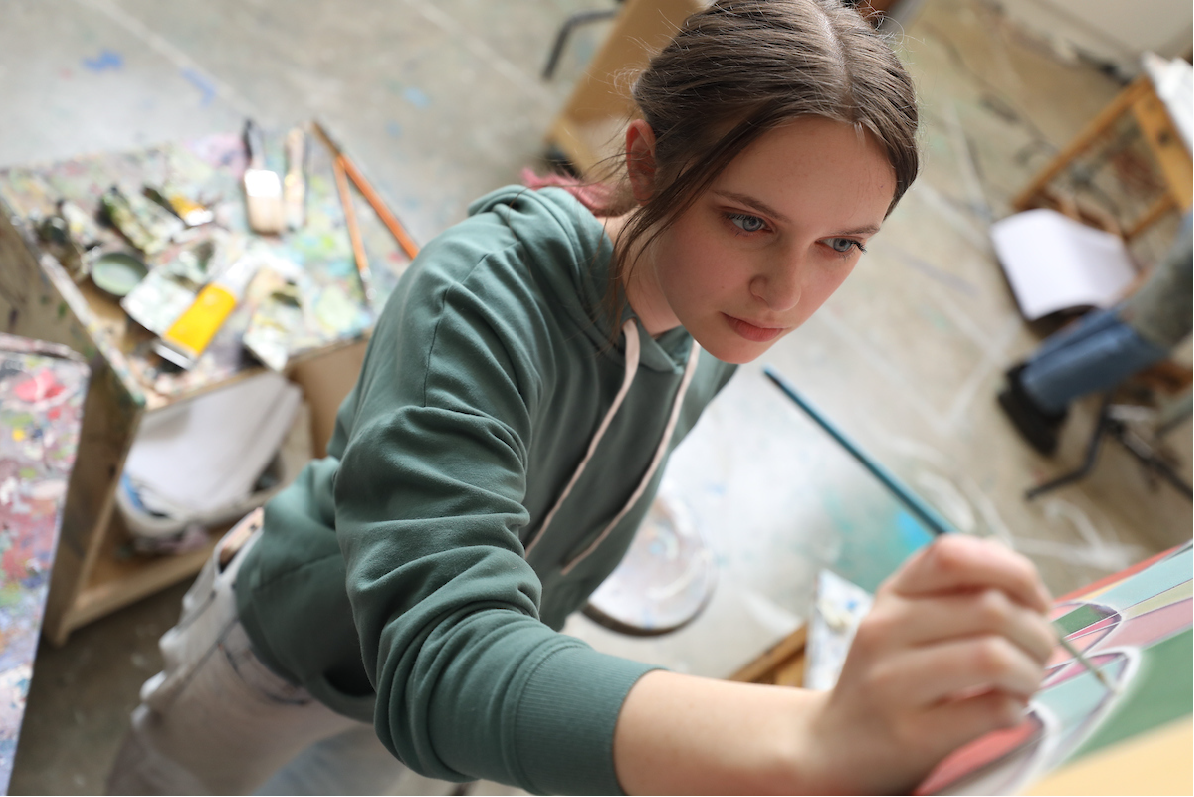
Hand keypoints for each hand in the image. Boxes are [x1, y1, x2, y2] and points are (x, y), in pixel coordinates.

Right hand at [804, 535, 1055, 793]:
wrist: (838, 743)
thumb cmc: (890, 676)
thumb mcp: (905, 619)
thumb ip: (952, 590)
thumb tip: (1015, 570)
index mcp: (892, 595)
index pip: (953, 555)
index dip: (1012, 570)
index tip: (1035, 599)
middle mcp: (885, 629)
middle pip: (990, 607)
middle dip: (1037, 632)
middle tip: (1040, 654)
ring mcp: (892, 681)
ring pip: (993, 656)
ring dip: (1031, 672)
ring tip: (1027, 683)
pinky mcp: (910, 733)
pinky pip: (990, 710)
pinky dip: (1015, 710)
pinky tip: (1006, 711)